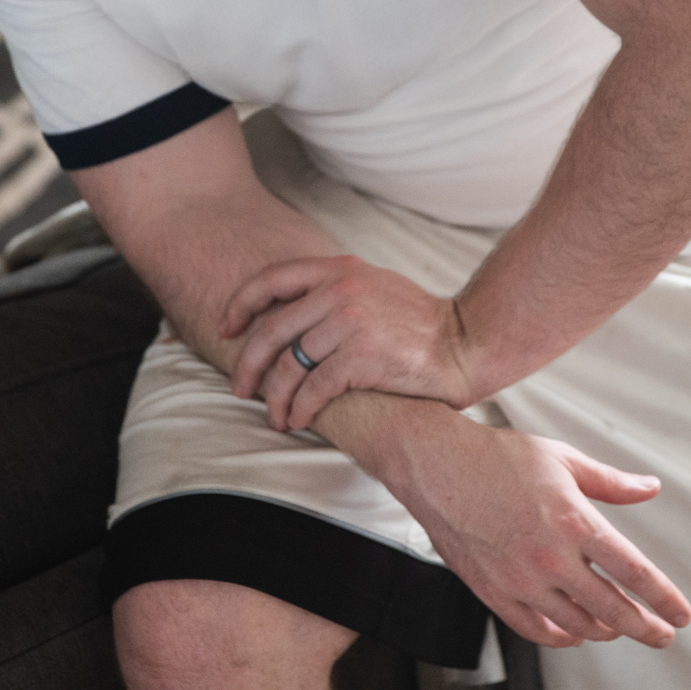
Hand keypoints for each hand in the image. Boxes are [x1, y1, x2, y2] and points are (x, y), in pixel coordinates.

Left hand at [221, 254, 478, 430]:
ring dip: (275, 397)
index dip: (240, 304)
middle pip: (271, 329)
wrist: (465, 342)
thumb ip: (332, 290)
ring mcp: (350, 322)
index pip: (270, 279)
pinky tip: (299, 420)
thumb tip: (285, 310)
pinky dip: (301, 408)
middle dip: (247, 364)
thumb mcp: (372, 287)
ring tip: (275, 416)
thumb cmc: (417, 322)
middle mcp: (339, 290)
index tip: (225, 329)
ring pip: (290, 365)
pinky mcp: (362, 357)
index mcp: (337, 269)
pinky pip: (315, 387)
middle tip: (239, 388)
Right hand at [371, 403, 690, 649]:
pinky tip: (574, 631)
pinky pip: (537, 630)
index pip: (634, 572)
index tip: (680, 614)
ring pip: (579, 625)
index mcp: (572, 521)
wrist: (435, 465)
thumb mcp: (561, 459)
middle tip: (661, 633)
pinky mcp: (494, 592)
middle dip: (646, 627)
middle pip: (613, 610)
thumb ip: (610, 482)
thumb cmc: (495, 457)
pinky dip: (562, 636)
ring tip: (618, 626)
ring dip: (606, 630)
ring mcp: (520, 580)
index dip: (664, 599)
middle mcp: (549, 557)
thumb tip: (648, 488)